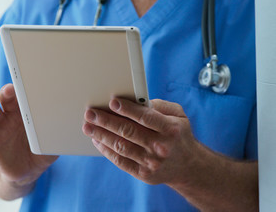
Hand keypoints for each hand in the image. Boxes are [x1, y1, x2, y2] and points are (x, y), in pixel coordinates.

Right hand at [0, 84, 57, 186]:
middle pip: (7, 99)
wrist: (27, 171)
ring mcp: (0, 125)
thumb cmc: (42, 152)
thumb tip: (69, 129)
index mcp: (29, 113)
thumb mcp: (53, 144)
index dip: (25, 90)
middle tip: (10, 89)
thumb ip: (57, 136)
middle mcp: (12, 115)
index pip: (26, 97)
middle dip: (8, 92)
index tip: (28, 85)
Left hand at [82, 98, 197, 185]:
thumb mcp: (179, 116)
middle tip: (90, 113)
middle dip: (106, 121)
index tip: (112, 102)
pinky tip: (97, 141)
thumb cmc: (179, 135)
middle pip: (128, 132)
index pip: (145, 117)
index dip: (127, 109)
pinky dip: (106, 150)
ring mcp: (151, 162)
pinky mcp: (143, 174)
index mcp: (171, 129)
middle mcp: (161, 146)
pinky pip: (120, 161)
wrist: (188, 167)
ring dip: (101, 135)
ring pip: (121, 146)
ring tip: (87, 126)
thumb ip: (160, 106)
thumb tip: (137, 101)